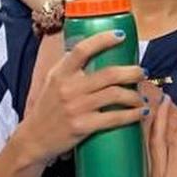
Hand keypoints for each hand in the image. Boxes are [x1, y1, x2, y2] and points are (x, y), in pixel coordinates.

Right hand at [18, 30, 147, 165]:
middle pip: (109, 74)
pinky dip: (132, 115)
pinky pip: (114, 118)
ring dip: (135, 95)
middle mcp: (68, 88)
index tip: (121, 35)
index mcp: (60, 73)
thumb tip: (94, 49)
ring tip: (142, 97)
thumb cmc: (47, 109)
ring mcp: (76, 107)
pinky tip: (140, 113)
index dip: (103, 40)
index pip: (82, 50)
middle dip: (132, 72)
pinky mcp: (83, 126)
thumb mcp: (52, 83)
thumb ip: (69, 68)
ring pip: (115, 94)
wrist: (33, 140)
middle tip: (142, 72)